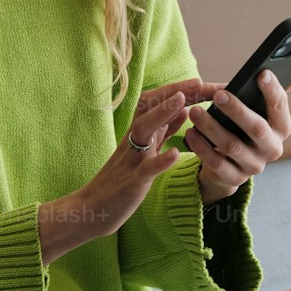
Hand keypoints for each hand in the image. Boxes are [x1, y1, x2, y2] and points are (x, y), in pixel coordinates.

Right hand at [58, 79, 215, 244]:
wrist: (91, 209)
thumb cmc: (119, 181)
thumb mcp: (144, 151)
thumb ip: (163, 131)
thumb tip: (184, 109)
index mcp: (138, 134)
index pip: (156, 104)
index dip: (177, 91)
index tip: (200, 81)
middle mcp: (132, 141)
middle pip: (149, 107)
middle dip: (172, 92)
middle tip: (197, 81)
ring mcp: (130, 160)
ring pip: (143, 130)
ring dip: (162, 113)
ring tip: (182, 101)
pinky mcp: (131, 183)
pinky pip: (145, 170)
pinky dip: (160, 160)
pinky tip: (175, 153)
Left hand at [185, 66, 290, 203]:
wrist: (231, 165)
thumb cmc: (245, 128)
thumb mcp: (259, 112)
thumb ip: (273, 93)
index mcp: (282, 128)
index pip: (280, 107)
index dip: (273, 90)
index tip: (261, 73)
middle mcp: (272, 148)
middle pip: (257, 128)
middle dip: (237, 110)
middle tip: (219, 94)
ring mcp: (254, 166)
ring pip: (232, 146)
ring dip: (212, 127)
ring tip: (195, 111)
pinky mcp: (234, 179)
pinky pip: (216, 163)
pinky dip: (201, 147)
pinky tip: (190, 133)